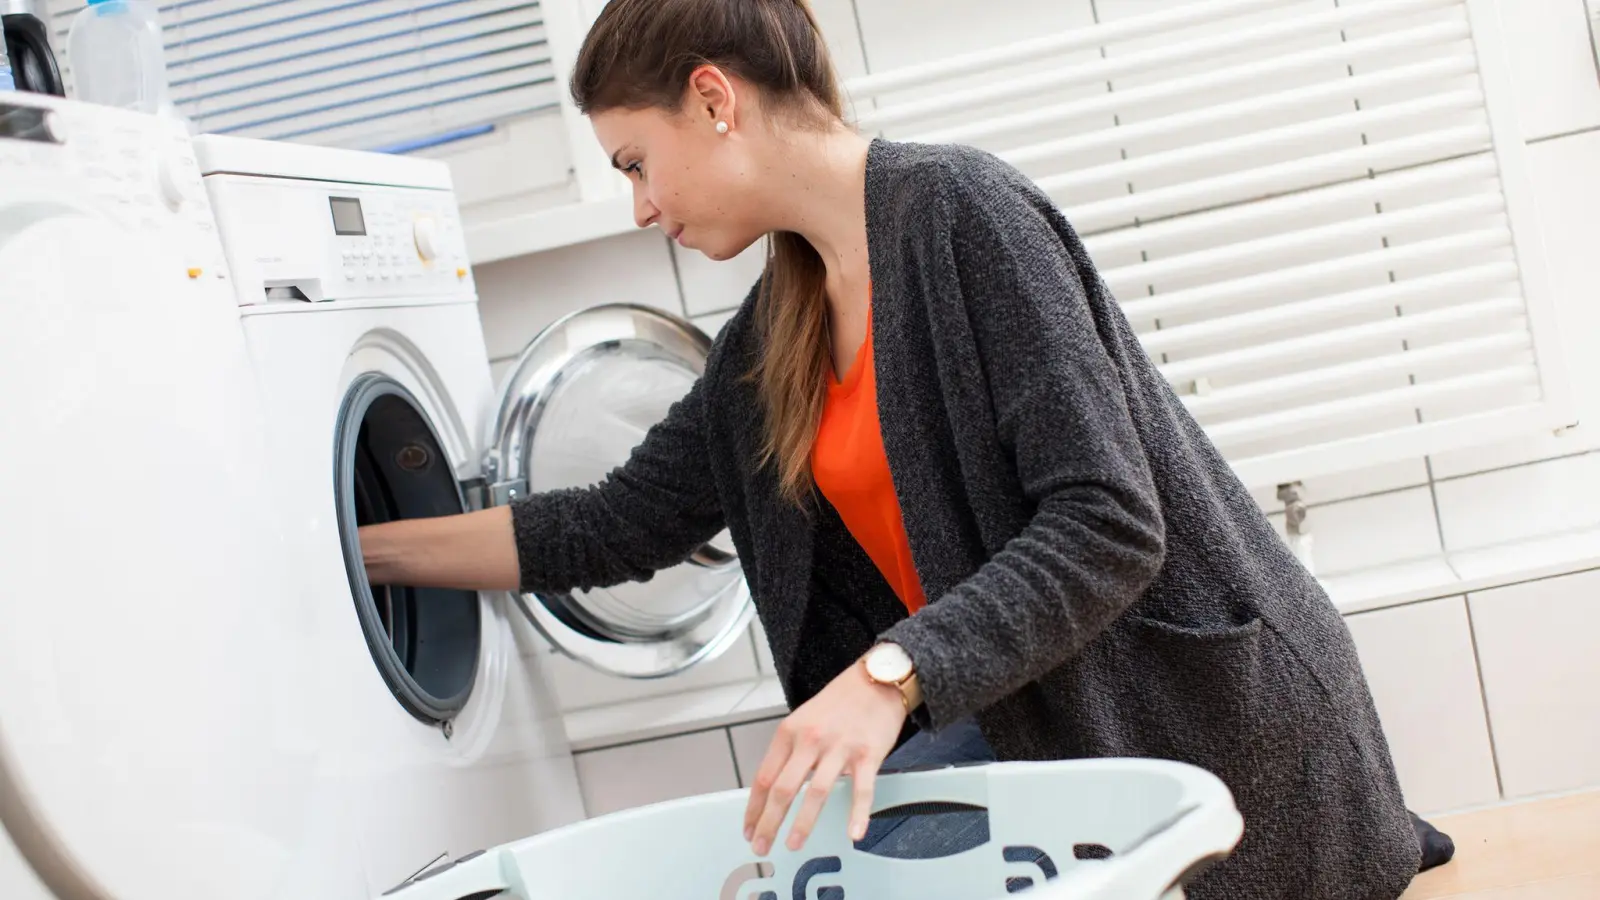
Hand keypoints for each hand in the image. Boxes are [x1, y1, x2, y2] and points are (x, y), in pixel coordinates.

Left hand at [743, 657, 908, 855]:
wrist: (877, 678)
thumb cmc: (840, 701)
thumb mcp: (803, 719)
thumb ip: (790, 751)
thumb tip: (774, 789)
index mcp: (789, 732)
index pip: (764, 777)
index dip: (754, 808)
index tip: (749, 829)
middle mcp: (811, 740)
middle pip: (783, 789)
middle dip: (769, 823)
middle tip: (761, 846)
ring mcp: (840, 747)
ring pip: (816, 792)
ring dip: (803, 824)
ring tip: (793, 845)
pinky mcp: (868, 754)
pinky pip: (861, 789)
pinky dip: (857, 814)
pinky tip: (854, 833)